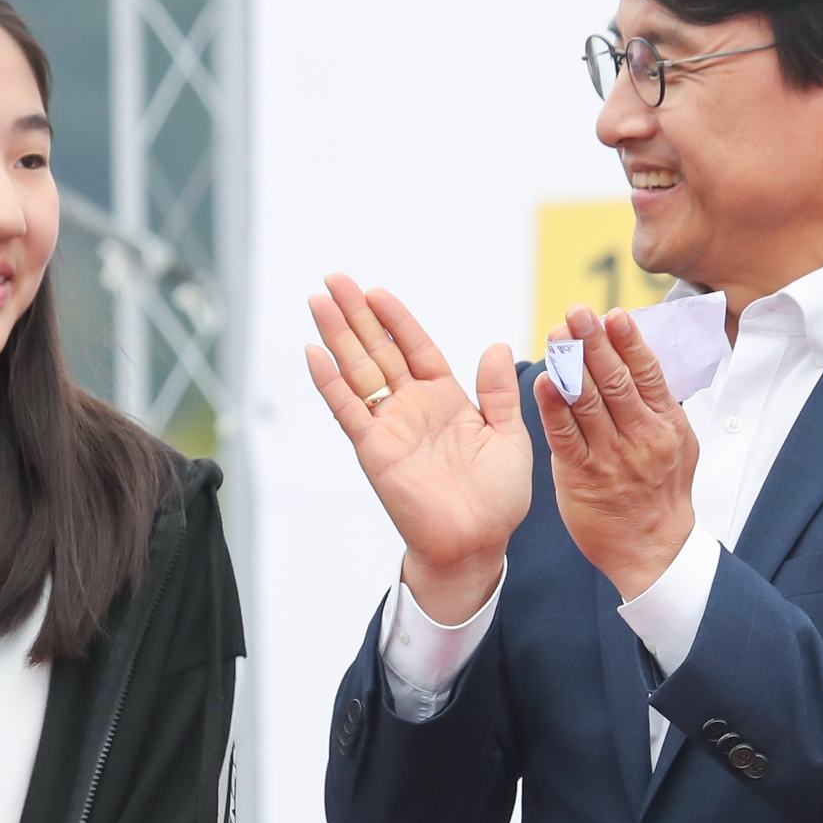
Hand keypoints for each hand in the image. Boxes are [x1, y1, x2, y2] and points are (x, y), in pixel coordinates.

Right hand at [304, 275, 531, 620]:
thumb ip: (498, 393)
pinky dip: (329, 382)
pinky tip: (313, 354)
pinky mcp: (374, 450)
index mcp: (446, 399)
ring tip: (317, 302)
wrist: (476, 543)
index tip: (377, 291)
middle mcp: (412, 407)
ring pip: (358, 371)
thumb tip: (495, 346)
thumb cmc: (495, 498)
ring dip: (337, 336)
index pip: (415, 347)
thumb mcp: (508, 436)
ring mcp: (390, 426)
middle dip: (356, 314)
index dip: (396, 319)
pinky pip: (348, 410)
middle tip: (334, 279)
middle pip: (378, 350)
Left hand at [533, 306, 697, 601]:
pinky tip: (542, 382)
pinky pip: (565, 437)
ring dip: (569, 365)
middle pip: (615, 380)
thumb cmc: (660, 490)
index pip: (647, 372)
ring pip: (589, 402)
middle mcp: (641, 436)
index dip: (629, 341)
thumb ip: (658, 403)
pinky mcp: (582, 477)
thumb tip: (640, 358)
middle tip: (576, 311)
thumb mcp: (677, 442)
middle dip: (594, 342)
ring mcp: (612, 457)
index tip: (612, 314)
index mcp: (667, 423)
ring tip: (556, 335)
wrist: (653, 547)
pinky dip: (553, 408)